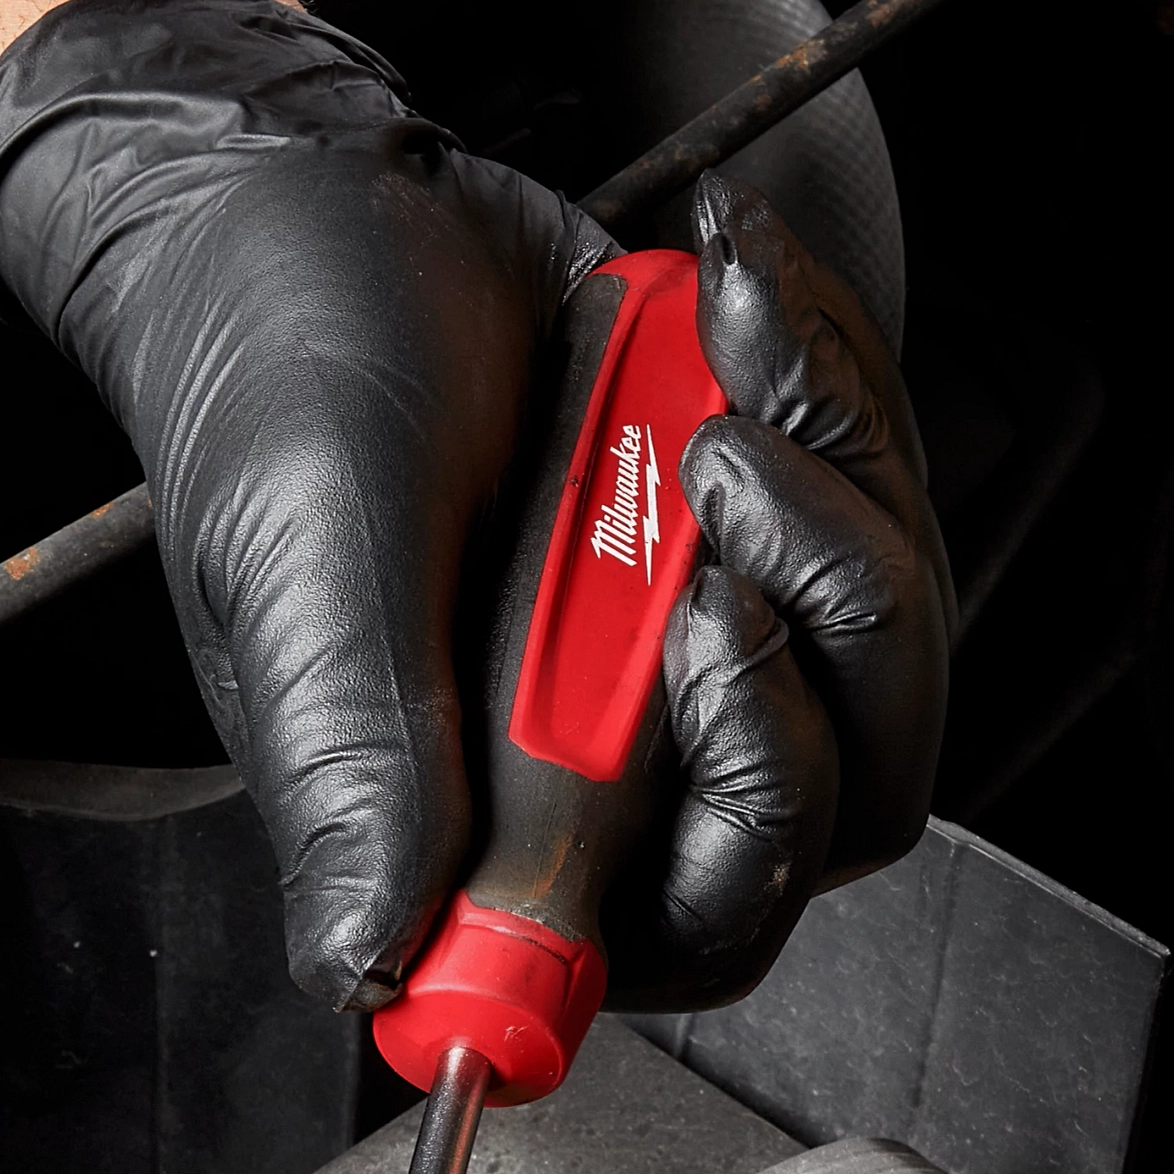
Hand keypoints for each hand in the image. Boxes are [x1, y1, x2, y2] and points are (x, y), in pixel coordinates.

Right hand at [0, 0, 950, 1013]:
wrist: (323, 207)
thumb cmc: (281, 385)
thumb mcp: (307, 571)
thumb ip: (356, 768)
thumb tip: (363, 966)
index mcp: (498, 832)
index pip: (702, 925)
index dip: (752, 805)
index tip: (705, 629)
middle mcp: (620, 776)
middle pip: (842, 795)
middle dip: (821, 604)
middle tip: (717, 464)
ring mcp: (702, 663)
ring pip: (891, 650)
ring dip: (836, 474)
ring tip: (722, 344)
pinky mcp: (765, 549)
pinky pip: (887, 512)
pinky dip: (835, 387)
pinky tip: (739, 305)